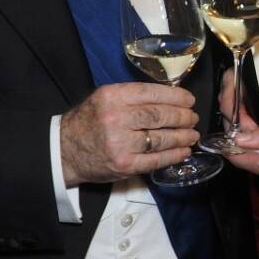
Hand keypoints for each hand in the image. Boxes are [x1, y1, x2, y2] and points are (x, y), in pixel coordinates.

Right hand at [59, 82, 200, 187]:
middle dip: (182, 116)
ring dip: (182, 136)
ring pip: (161, 138)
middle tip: (193, 117)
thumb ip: (133, 96)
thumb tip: (170, 96)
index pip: (151, 93)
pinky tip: (184, 151)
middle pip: (159, 116)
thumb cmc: (89, 120)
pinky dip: (173, 155)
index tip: (189, 99)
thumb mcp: (105, 97)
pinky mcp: (124, 165)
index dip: (176, 96)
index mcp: (112, 97)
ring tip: (193, 134)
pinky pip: (155, 160)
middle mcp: (116, 118)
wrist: (65, 150)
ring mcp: (120, 144)